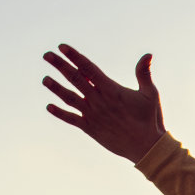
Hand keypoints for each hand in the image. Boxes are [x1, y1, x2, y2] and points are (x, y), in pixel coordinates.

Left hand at [42, 45, 164, 161]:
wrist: (146, 147)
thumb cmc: (150, 119)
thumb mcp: (150, 94)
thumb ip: (144, 73)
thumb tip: (148, 55)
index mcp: (112, 90)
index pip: (89, 69)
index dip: (74, 57)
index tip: (62, 47)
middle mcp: (99, 101)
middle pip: (75, 79)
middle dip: (60, 66)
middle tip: (47, 55)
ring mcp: (93, 115)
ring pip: (69, 98)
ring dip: (56, 88)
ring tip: (45, 79)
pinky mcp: (90, 128)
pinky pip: (72, 119)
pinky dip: (60, 113)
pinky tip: (49, 107)